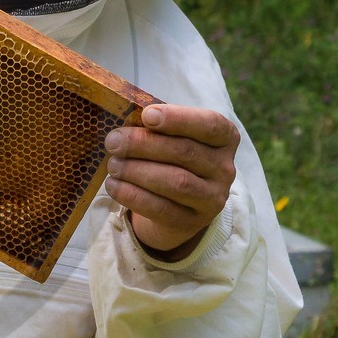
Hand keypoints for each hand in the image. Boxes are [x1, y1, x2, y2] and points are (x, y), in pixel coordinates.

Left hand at [103, 104, 238, 260]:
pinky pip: (161, 208)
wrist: (177, 207)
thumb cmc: (171, 160)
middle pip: (185, 152)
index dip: (178, 118)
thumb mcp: (172, 139)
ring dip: (137, 170)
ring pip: (176, 181)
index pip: (210, 125)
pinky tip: (113, 185)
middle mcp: (224, 168)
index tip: (147, 115)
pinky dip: (132, 195)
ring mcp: (212, 198)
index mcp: (225, 139)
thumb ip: (157, 128)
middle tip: (113, 142)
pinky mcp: (192, 222)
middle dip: (143, 144)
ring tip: (112, 165)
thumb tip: (125, 124)